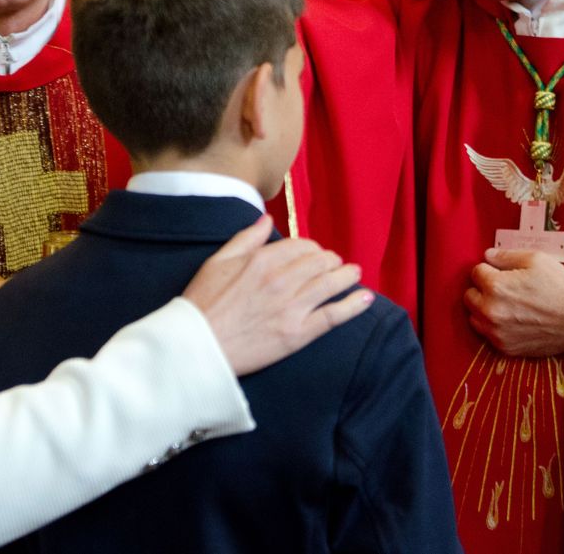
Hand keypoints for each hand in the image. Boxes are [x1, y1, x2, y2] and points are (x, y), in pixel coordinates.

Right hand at [183, 215, 374, 374]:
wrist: (197, 345)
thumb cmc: (203, 302)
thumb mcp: (218, 261)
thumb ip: (246, 238)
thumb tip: (265, 218)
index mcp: (263, 259)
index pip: (301, 245)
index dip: (311, 248)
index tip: (312, 254)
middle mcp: (282, 280)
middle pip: (320, 262)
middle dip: (330, 260)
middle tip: (333, 264)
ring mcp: (292, 308)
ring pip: (331, 283)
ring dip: (347, 276)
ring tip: (354, 274)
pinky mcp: (298, 334)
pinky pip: (334, 316)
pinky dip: (353, 305)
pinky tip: (366, 299)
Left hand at [464, 248, 563, 356]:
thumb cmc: (560, 287)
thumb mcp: (535, 259)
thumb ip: (505, 256)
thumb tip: (486, 256)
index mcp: (495, 287)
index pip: (475, 272)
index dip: (490, 269)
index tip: (503, 273)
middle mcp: (490, 311)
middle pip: (469, 296)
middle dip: (482, 289)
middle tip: (503, 288)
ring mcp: (496, 333)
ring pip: (474, 317)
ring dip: (484, 309)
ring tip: (505, 305)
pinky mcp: (505, 348)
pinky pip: (487, 335)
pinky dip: (493, 327)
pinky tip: (511, 320)